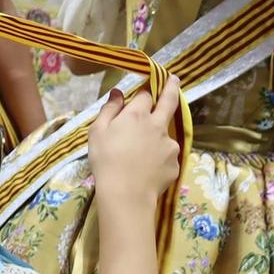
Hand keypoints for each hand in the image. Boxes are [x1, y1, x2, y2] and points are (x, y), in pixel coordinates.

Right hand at [88, 78, 183, 213]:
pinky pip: (166, 158)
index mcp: (137, 115)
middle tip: (174, 80)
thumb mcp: (98, 132)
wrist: (126, 193)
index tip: (141, 96)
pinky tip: (148, 172)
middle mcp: (158, 126)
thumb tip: (117, 93)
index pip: (145, 96)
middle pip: (169, 102)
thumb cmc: (106, 160)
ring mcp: (170, 145)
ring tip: (141, 158)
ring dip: (158, 139)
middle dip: (172, 88)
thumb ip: (109, 110)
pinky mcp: (175, 164)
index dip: (143, 95)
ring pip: (165, 136)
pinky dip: (159, 161)